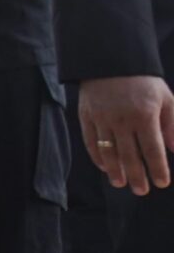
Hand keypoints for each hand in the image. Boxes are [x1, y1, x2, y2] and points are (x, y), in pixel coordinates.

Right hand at [81, 75, 173, 195]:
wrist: (111, 60)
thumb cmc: (143, 81)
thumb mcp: (165, 98)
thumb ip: (171, 124)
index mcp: (144, 115)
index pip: (152, 149)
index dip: (157, 168)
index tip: (162, 182)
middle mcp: (122, 120)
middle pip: (130, 155)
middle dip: (137, 176)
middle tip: (141, 191)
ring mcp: (102, 119)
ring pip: (108, 151)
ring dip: (115, 170)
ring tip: (121, 183)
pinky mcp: (87, 116)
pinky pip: (90, 142)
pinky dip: (97, 157)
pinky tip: (105, 167)